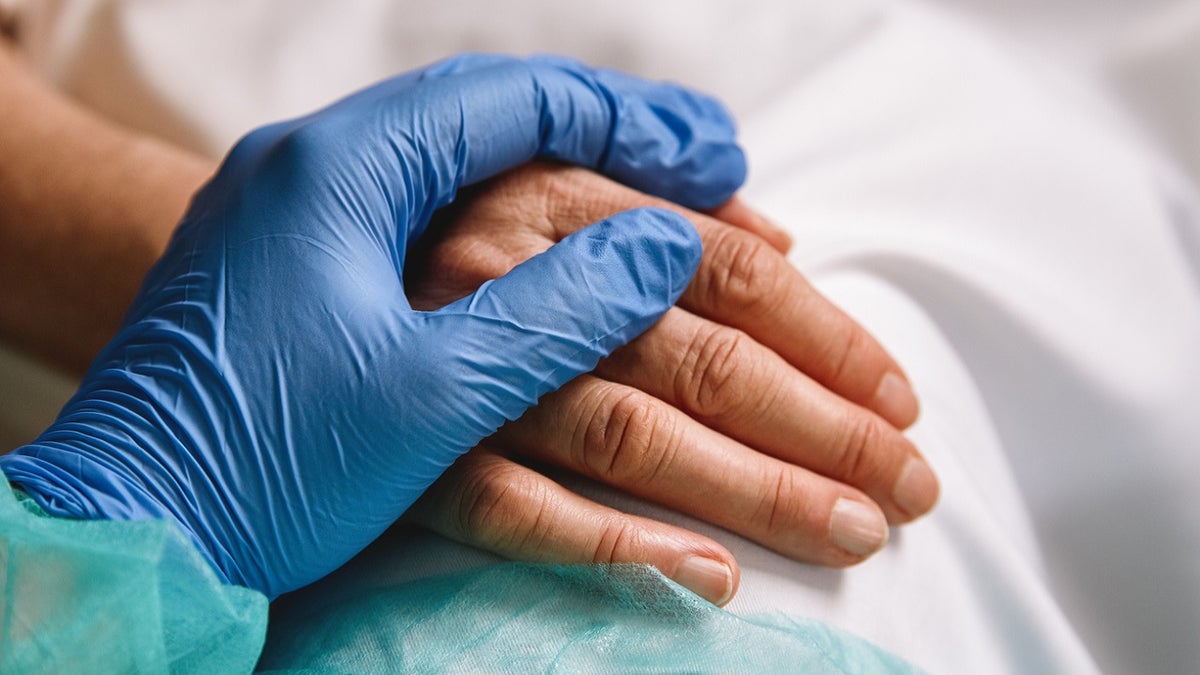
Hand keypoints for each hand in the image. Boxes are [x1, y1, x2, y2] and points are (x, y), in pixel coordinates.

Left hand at [0, 55, 746, 597]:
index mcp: (339, 170)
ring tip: (653, 206)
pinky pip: (422, 217)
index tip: (716, 157)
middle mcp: (312, 169)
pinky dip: (502, 226)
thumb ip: (555, 313)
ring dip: (559, 180)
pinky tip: (547, 246)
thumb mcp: (429, 395)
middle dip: (608, 140)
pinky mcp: (294, 272)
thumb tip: (663, 248)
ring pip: (460, 168)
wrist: (127, 527)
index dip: (630, 121)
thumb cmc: (262, 467)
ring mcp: (297, 217)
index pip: (512, 101)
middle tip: (708, 169)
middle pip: (491, 121)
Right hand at [405, 164, 938, 604]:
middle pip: (700, 357)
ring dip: (753, 490)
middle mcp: (508, 278)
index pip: (723, 270)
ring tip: (849, 530)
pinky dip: (615, 545)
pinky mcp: (413, 462)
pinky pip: (516, 512)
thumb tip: (782, 244)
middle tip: (907, 483)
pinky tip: (709, 578)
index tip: (898, 398)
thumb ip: (657, 212)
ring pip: (632, 436)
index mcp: (551, 201)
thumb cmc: (437, 246)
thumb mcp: (540, 196)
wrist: (279, 304)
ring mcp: (458, 375)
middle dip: (821, 426)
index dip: (826, 334)